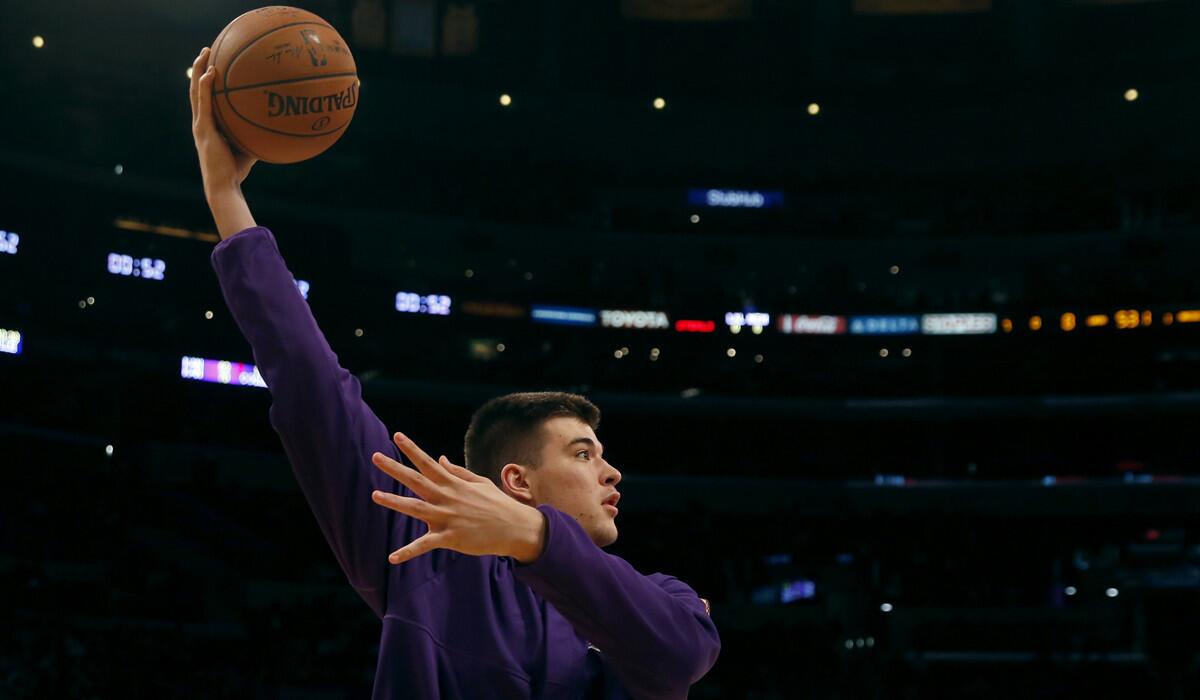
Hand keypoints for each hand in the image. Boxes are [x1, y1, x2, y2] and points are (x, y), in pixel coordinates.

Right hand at [189, 46, 255, 197]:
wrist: (224, 185)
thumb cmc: (236, 170)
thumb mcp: (248, 146)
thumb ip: (254, 133)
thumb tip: (274, 123)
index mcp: (208, 125)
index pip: (205, 98)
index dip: (206, 80)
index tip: (213, 63)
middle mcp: (201, 122)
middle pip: (197, 89)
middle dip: (200, 67)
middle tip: (207, 50)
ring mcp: (200, 124)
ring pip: (196, 91)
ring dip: (199, 70)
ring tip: (205, 52)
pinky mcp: (203, 129)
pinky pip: (204, 103)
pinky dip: (205, 87)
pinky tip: (210, 73)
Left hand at [370, 432, 546, 564]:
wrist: (515, 528)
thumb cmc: (498, 504)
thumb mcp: (480, 483)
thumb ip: (457, 472)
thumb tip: (439, 459)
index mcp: (453, 484)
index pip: (428, 463)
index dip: (412, 450)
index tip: (396, 436)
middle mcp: (447, 498)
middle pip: (416, 480)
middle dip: (395, 468)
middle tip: (375, 457)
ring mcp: (447, 517)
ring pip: (415, 508)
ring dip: (394, 502)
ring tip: (375, 495)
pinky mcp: (449, 538)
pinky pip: (425, 545)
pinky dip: (408, 552)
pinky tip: (392, 558)